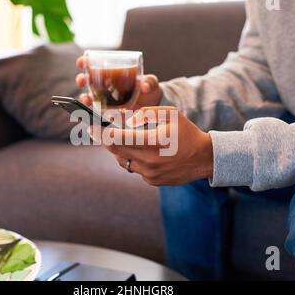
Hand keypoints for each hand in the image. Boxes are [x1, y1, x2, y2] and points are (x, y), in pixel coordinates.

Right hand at [75, 56, 162, 108]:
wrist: (153, 105)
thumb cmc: (149, 88)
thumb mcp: (151, 83)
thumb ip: (149, 82)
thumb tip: (144, 87)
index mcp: (112, 73)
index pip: (94, 65)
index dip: (85, 62)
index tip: (82, 61)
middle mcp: (105, 85)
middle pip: (88, 81)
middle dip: (81, 79)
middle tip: (82, 80)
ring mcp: (106, 99)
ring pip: (90, 97)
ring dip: (84, 97)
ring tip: (86, 99)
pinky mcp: (109, 112)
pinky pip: (97, 112)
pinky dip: (92, 112)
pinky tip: (91, 113)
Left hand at [89, 106, 213, 185]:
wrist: (204, 158)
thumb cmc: (186, 132)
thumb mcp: (169, 113)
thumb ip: (145, 113)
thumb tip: (125, 121)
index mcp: (154, 141)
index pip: (119, 138)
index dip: (101, 132)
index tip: (90, 126)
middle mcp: (150, 160)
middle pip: (116, 151)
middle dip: (104, 140)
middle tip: (95, 131)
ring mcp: (150, 173)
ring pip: (123, 161)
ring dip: (118, 150)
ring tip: (118, 139)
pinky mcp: (152, 181)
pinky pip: (134, 169)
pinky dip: (132, 159)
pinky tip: (138, 151)